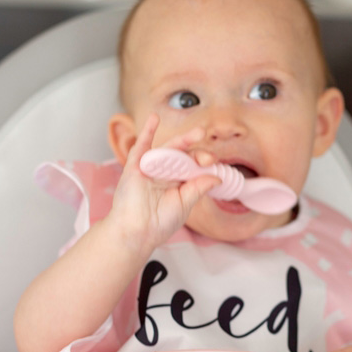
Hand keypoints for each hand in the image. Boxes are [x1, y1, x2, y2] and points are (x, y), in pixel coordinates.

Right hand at [107, 114, 220, 248]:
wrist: (137, 233)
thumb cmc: (159, 223)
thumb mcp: (185, 204)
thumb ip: (199, 188)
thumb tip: (217, 176)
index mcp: (177, 182)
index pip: (193, 166)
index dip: (204, 163)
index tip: (213, 164)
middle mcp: (164, 173)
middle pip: (183, 155)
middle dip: (197, 151)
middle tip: (209, 151)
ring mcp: (150, 169)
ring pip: (168, 149)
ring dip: (182, 139)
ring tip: (198, 132)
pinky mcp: (135, 167)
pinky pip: (141, 147)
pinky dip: (146, 132)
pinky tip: (154, 118)